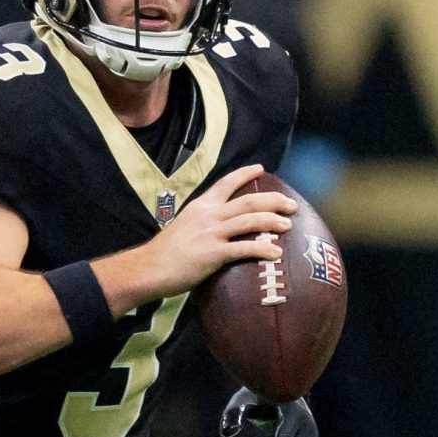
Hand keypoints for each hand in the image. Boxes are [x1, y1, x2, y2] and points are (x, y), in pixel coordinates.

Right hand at [132, 164, 294, 297]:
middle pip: (248, 201)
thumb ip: (201, 223)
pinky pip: (244, 249)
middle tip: (291, 205)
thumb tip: (218, 229)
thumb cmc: (163, 253)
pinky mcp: (213, 253)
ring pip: (250, 220)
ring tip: (288, 225)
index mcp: (200, 207)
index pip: (225, 183)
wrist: (146, 269)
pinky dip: (262, 250)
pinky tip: (275, 253)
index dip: (245, 174)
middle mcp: (208, 215)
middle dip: (274, 201)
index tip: (260, 168)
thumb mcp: (182, 227)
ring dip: (273, 221)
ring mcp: (211, 233)